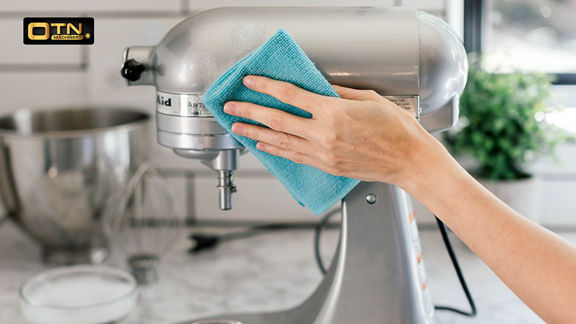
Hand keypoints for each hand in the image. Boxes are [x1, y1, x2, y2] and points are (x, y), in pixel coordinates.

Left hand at [223, 75, 445, 186]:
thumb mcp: (368, 99)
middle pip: (276, 119)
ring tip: (237, 128)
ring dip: (255, 133)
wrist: (408, 161)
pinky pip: (293, 157)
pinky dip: (275, 151)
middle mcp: (323, 134)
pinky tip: (263, 146)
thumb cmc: (396, 129)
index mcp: (333, 112)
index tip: (250, 81)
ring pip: (279, 141)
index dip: (266, 87)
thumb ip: (338, 93)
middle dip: (249, 112)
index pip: (290, 95)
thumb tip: (317, 87)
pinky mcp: (325, 166)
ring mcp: (322, 153)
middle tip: (230, 107)